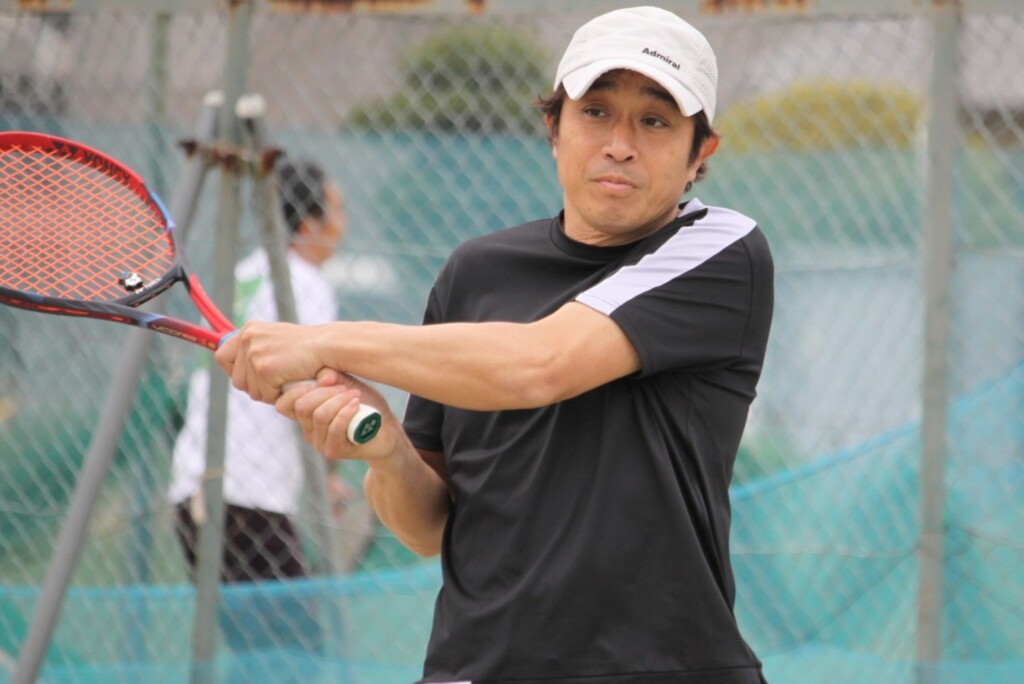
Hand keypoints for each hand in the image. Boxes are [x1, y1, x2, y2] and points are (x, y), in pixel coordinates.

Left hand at [215, 321, 321, 403]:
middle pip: (237, 380)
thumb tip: (240, 372)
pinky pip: (265, 394)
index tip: (249, 378)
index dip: (235, 372)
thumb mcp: (277, 341)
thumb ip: (258, 351)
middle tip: (277, 382)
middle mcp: (248, 338)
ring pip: (251, 390)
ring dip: (269, 392)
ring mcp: (255, 353)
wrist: (328, 347)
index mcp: (249, 329)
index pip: (223, 357)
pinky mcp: (265, 368)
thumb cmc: (308, 348)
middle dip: (256, 387)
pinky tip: (292, 382)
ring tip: (288, 380)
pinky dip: (279, 394)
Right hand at [276, 369, 398, 461]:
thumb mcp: (347, 386)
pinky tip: (357, 406)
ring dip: (339, 401)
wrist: (388, 431)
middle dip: (325, 392)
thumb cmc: (366, 406)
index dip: (297, 389)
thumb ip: (332, 378)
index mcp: (306, 414)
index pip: (283, 404)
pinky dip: (346, 413)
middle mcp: (308, 430)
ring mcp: (319, 442)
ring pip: (319, 416)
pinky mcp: (333, 451)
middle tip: (345, 388)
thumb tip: (324, 376)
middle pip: (302, 406)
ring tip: (355, 397)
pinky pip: (334, 428)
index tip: (322, 379)